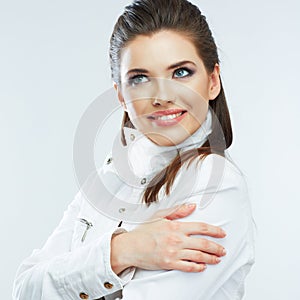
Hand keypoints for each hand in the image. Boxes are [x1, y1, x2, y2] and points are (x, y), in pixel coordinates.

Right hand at [111, 203, 225, 273]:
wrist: (131, 246)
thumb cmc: (144, 232)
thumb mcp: (161, 216)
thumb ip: (178, 211)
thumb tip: (192, 206)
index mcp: (176, 226)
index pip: (201, 227)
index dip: (214, 230)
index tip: (221, 233)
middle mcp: (177, 239)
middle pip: (203, 243)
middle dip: (216, 247)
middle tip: (222, 249)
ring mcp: (174, 252)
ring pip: (198, 256)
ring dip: (211, 258)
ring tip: (217, 258)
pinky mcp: (169, 263)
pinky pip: (188, 266)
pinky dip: (198, 267)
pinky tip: (203, 266)